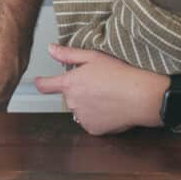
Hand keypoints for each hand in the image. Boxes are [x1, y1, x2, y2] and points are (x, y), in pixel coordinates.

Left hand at [34, 45, 167, 134]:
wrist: (140, 96)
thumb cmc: (119, 73)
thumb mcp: (94, 56)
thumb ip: (68, 54)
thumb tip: (50, 49)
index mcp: (69, 84)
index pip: (45, 85)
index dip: (42, 83)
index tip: (40, 82)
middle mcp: (72, 103)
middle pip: (70, 97)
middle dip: (80, 91)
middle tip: (99, 84)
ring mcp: (82, 118)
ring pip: (81, 110)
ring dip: (89, 105)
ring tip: (108, 96)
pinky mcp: (93, 130)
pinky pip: (92, 122)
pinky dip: (99, 117)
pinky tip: (111, 108)